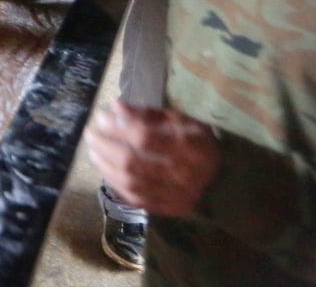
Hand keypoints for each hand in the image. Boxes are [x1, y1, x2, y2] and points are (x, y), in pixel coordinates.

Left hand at [85, 99, 221, 217]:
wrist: (224, 178)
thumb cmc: (197, 140)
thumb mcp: (181, 118)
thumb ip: (148, 113)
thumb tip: (115, 107)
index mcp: (189, 143)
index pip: (144, 136)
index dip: (117, 126)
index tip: (101, 116)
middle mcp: (182, 171)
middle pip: (132, 160)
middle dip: (105, 145)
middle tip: (90, 132)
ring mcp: (175, 193)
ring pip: (130, 181)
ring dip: (105, 164)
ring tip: (93, 149)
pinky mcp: (169, 208)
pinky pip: (135, 197)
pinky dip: (115, 182)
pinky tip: (105, 168)